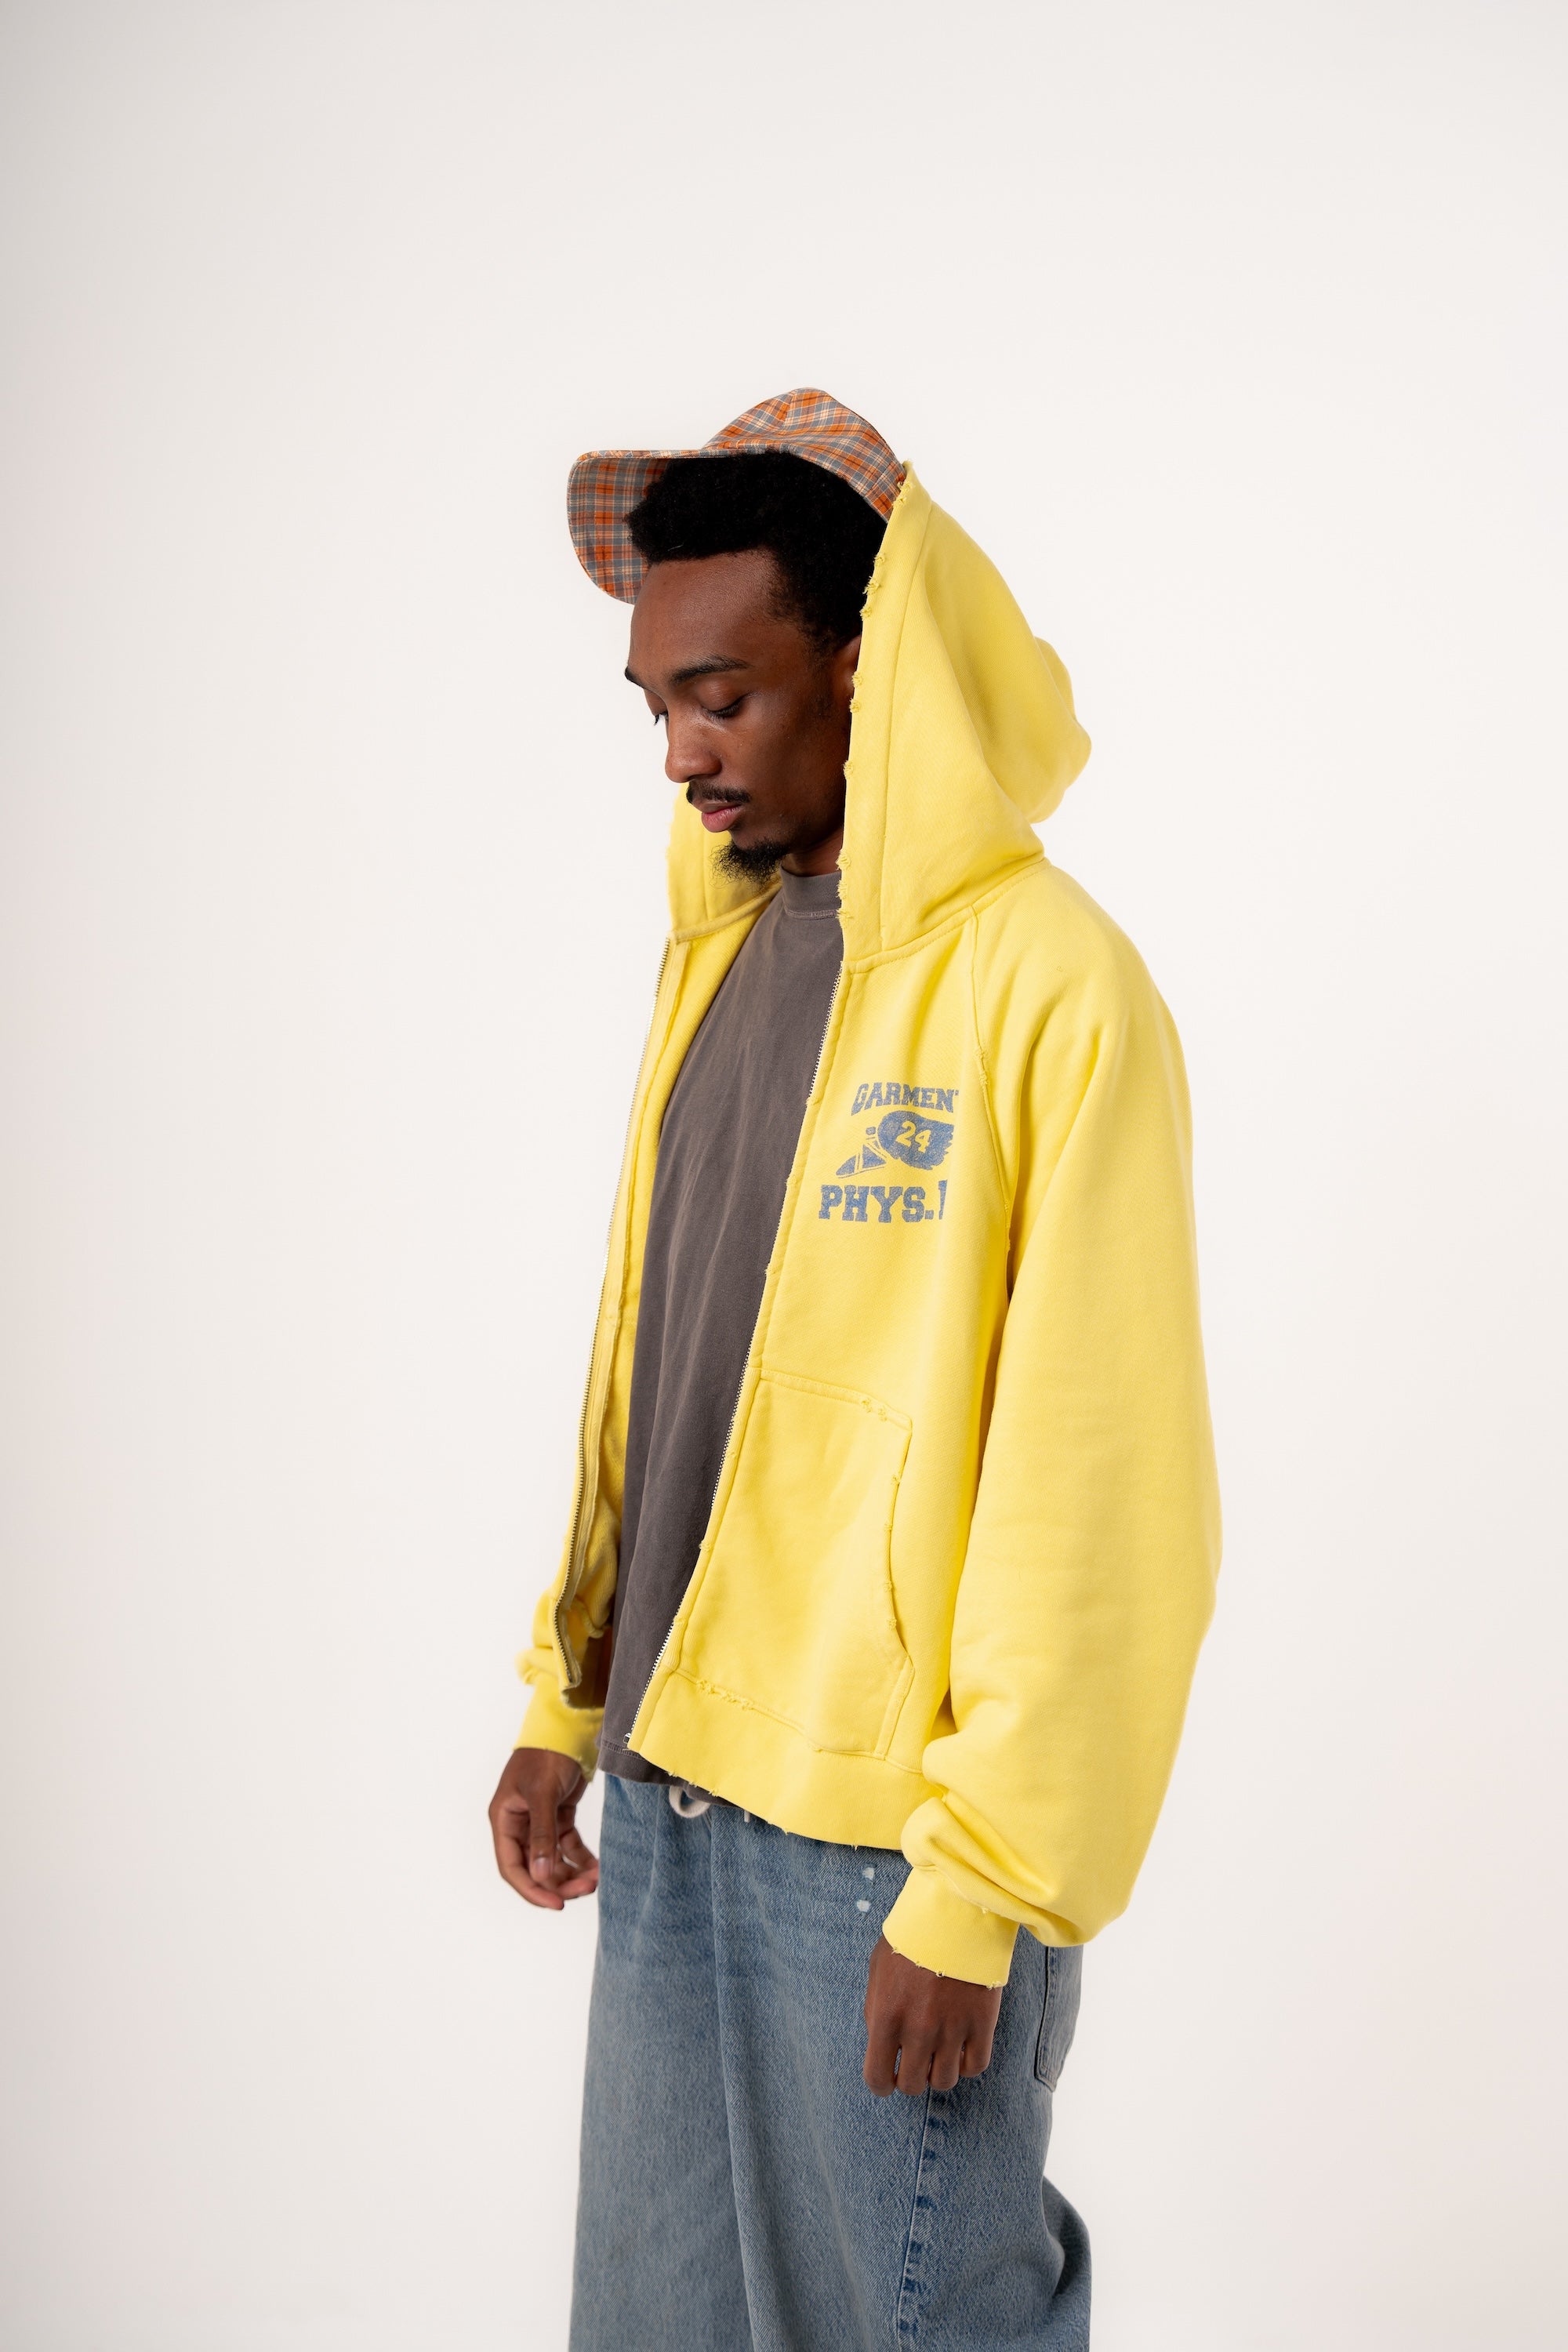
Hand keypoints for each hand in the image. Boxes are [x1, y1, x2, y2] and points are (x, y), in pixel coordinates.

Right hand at [488, 1746, 598, 1909]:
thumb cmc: (546, 1755)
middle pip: (535, 1867)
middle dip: (558, 1882)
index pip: (512, 1866)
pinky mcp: (558, 1816)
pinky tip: (596, 1866)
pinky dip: (581, 1858)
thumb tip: (541, 1875)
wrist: (567, 1728)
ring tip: (595, 1879)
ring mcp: (539, 1822)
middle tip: (585, 1889)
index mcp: (505, 1820)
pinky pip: (567, 1846)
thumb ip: (542, 1835)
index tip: (557, 1904)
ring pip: (552, 1860)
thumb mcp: (542, 1794)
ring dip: (571, 1873)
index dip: (532, 1889)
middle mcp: (519, 1824)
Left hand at [863, 1935, 1002, 2095]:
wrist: (955, 1910)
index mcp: (886, 2016)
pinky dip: (967, 2063)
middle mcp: (918, 2030)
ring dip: (939, 2071)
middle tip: (915, 2060)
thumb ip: (876, 2010)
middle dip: (911, 2077)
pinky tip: (962, 2046)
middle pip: (913, 2085)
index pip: (877, 2078)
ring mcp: (952, 2029)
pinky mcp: (982, 2024)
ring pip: (945, 2081)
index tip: (887, 2077)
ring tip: (939, 2050)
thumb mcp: (879, 1968)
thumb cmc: (912, 1937)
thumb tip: (881, 2044)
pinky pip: (975, 2066)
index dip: (881, 2084)